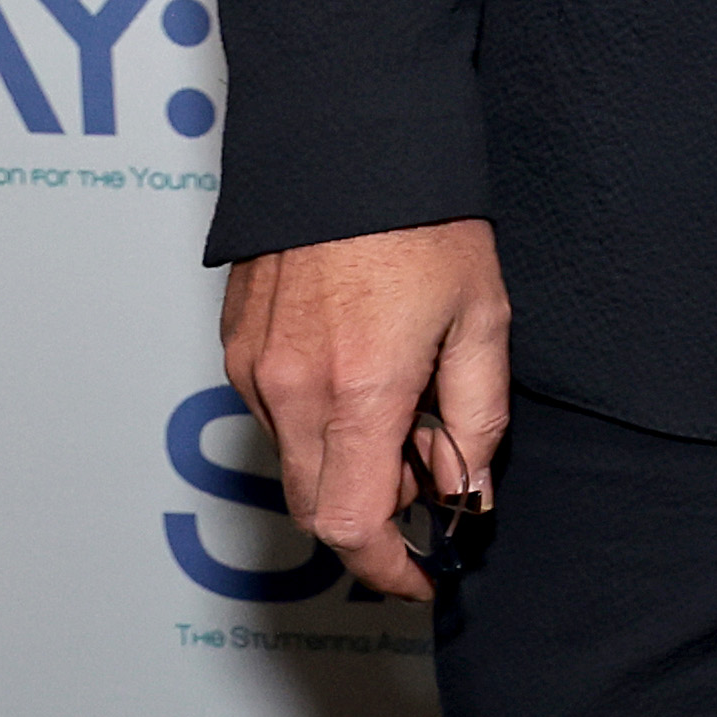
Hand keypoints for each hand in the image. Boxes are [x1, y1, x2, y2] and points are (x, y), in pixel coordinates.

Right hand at [218, 218, 509, 606]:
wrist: (349, 139)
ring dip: (345, 461)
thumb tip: (469, 494)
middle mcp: (290, 389)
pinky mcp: (234, 342)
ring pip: (293, 460)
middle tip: (427, 474)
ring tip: (402, 397)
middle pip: (315, 505)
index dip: (386, 567)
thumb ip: (477, 419)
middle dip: (372, 513)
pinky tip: (359, 369)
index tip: (421, 576)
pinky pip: (271, 412)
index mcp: (358, 390)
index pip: (350, 525)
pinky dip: (316, 420)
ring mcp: (252, 366)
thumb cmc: (425, 220)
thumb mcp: (482, 319)